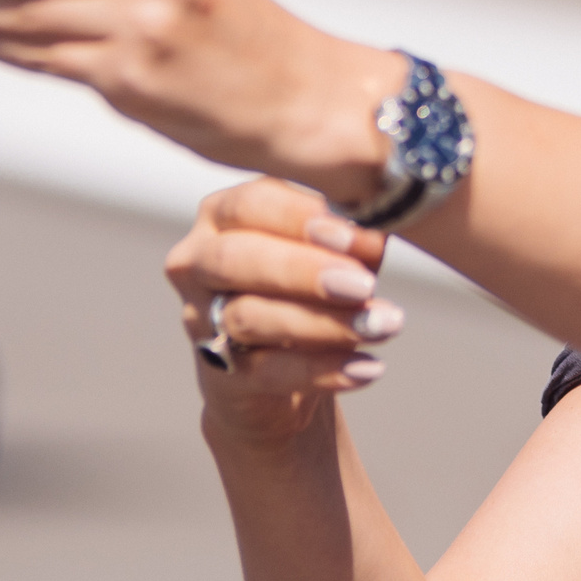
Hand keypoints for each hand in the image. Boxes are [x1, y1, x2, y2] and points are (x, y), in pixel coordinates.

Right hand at [167, 178, 403, 446]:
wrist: (284, 370)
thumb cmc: (312, 289)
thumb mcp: (335, 253)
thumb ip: (351, 237)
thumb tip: (380, 230)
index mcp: (224, 215)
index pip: (252, 203)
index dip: (301, 218)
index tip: (355, 235)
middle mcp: (198, 263)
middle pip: (235, 258)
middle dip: (303, 270)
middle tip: (364, 285)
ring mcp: (201, 322)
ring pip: (251, 317)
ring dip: (323, 323)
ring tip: (382, 326)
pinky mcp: (220, 377)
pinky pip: (268, 372)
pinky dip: (323, 370)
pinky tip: (367, 367)